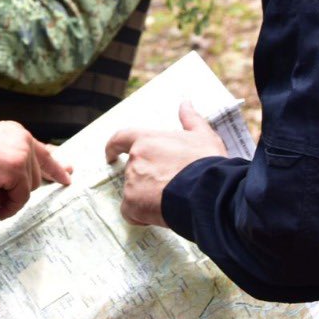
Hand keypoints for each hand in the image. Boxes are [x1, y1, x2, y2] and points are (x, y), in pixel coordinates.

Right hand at [0, 121, 72, 219]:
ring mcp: (21, 154)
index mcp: (15, 132)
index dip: (56, 165)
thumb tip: (20, 188)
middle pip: (33, 176)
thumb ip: (6, 162)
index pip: (42, 150)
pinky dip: (7, 207)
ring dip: (5, 198)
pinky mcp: (16, 171)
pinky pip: (20, 199)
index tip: (68, 174)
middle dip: (13, 191)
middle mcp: (22, 139)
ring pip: (27, 189)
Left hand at [104, 100, 226, 227]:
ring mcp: (132, 182)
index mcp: (147, 140)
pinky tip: (161, 214)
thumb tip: (186, 103)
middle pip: (134, 171)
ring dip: (148, 198)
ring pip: (134, 192)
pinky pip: (132, 212)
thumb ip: (190, 119)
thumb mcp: (202, 136)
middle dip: (147, 180)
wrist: (208, 192)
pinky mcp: (132, 203)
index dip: (113, 147)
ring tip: (171, 201)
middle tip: (169, 188)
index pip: (121, 138)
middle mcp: (136, 159)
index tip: (110, 155)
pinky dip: (142, 215)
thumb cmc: (206, 163)